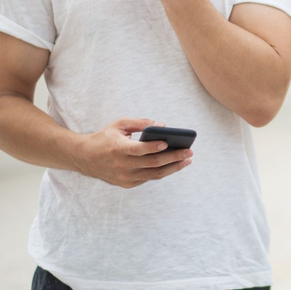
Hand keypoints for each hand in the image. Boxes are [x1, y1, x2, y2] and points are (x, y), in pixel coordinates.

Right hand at [75, 118, 192, 188]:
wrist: (84, 157)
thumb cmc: (105, 137)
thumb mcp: (119, 124)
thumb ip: (140, 123)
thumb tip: (162, 125)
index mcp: (118, 149)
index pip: (139, 150)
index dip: (153, 147)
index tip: (167, 142)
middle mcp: (122, 166)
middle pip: (152, 163)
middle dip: (173, 157)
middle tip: (189, 152)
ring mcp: (124, 177)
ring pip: (153, 174)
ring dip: (173, 168)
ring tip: (187, 160)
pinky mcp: (127, 184)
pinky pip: (148, 178)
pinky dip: (162, 171)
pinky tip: (174, 165)